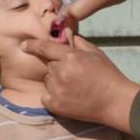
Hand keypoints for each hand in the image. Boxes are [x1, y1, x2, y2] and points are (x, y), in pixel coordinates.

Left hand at [21, 35, 139, 132]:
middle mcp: (61, 71)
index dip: (33, 45)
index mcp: (70, 56)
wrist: (115, 102)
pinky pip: (45, 96)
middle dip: (58, 67)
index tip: (24, 45)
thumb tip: (65, 34)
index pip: (45, 47)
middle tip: (74, 75)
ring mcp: (56, 89)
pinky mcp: (55, 105)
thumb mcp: (95, 53)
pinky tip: (68, 97)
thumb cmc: (108, 76)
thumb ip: (78, 42)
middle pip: (49, 66)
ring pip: (48, 80)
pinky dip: (53, 96)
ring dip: (56, 82)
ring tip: (74, 88)